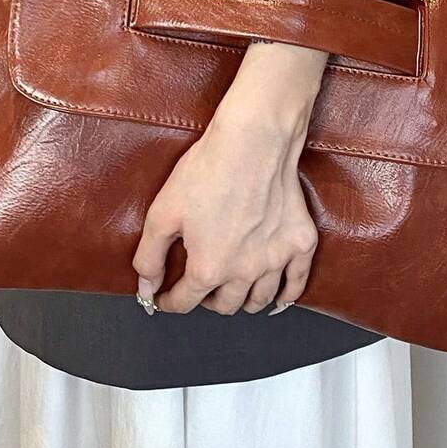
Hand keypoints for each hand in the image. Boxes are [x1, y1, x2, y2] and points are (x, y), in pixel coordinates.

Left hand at [132, 43, 322, 314]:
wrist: (253, 141)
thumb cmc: (207, 171)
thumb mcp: (162, 212)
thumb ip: (150, 256)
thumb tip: (146, 287)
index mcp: (208, 268)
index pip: (184, 301)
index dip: (168, 302)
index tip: (163, 297)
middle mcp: (243, 272)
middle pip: (224, 305)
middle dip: (206, 302)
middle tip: (199, 289)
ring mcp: (276, 259)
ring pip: (259, 300)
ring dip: (242, 302)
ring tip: (232, 292)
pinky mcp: (300, 243)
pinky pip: (296, 284)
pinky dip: (287, 297)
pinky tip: (277, 300)